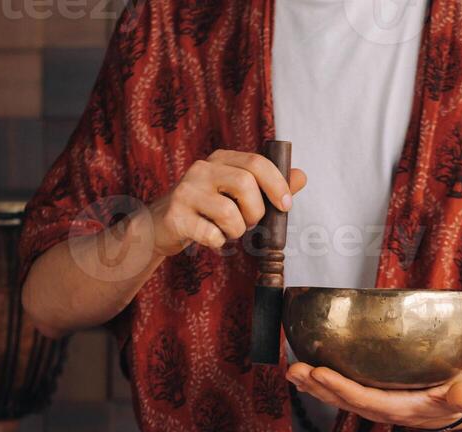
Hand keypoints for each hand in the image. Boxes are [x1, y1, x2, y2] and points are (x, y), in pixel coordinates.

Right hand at [148, 149, 306, 256]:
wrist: (160, 226)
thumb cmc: (206, 210)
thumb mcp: (236, 194)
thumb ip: (268, 187)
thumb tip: (301, 176)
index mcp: (220, 160)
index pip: (256, 163)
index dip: (276, 184)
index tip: (286, 205)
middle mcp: (202, 170)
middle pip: (244, 184)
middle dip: (255, 211)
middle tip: (249, 223)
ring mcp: (187, 192)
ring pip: (229, 213)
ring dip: (236, 231)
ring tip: (226, 231)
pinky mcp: (176, 216)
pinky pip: (211, 234)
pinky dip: (218, 242)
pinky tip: (210, 238)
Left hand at [287, 363, 461, 428]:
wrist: (456, 404)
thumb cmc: (460, 394)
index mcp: (400, 409)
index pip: (364, 399)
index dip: (340, 388)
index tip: (319, 372)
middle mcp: (381, 410)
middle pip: (343, 400)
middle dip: (317, 386)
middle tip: (295, 370)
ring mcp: (372, 404)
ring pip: (337, 397)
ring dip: (312, 385)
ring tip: (292, 371)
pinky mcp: (370, 397)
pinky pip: (341, 391)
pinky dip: (320, 383)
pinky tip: (304, 374)